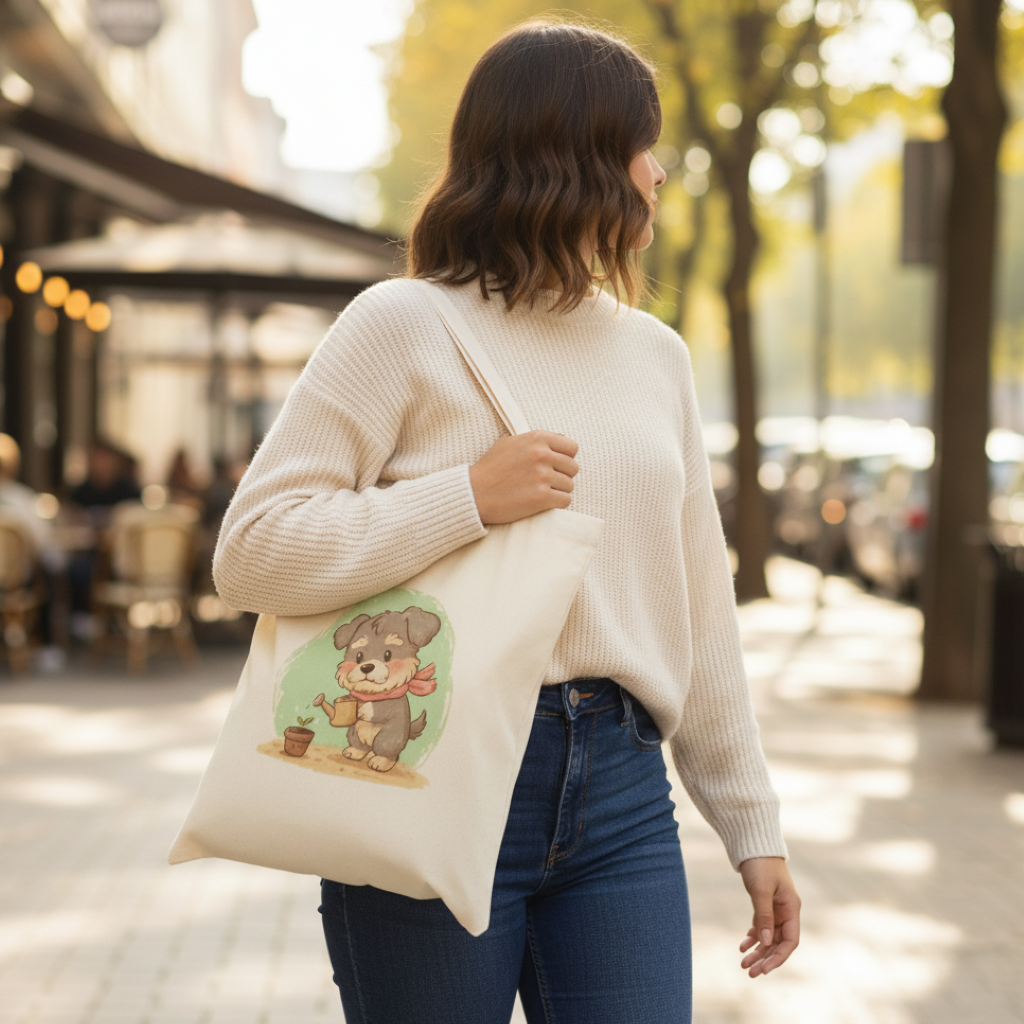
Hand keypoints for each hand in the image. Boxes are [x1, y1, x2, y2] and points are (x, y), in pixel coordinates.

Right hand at [469, 431, 578, 524]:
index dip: (565, 458)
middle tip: (546, 482)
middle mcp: (542, 454)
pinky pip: (565, 500)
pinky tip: (542, 502)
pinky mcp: (541, 497)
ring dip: (558, 491)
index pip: (572, 447)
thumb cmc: (490, 468)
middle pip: (573, 468)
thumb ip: (534, 441)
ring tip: (540, 492)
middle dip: (562, 476)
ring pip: (569, 485)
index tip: (555, 466)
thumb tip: (559, 442)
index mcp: (537, 438)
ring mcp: (542, 476)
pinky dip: (556, 503)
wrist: (473, 493)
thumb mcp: (509, 443)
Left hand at [738, 857, 800, 976]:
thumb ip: (764, 916)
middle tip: (749, 972)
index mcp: (791, 908)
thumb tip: (764, 943)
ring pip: (768, 937)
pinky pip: (761, 927)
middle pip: (778, 942)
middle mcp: (786, 911)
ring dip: (757, 951)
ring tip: (743, 964)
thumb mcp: (761, 890)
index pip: (790, 941)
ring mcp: (776, 908)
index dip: (779, 957)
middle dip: (765, 959)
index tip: (765, 970)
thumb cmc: (760, 864)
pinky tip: (742, 946)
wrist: (753, 844)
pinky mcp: (765, 904)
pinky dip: (752, 937)